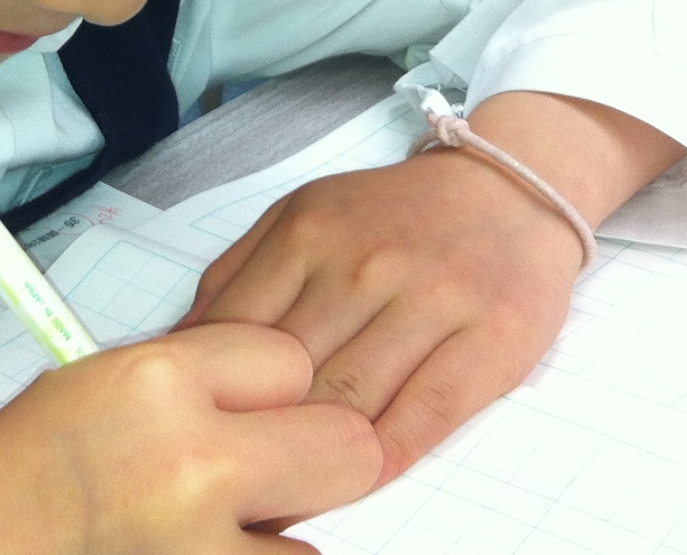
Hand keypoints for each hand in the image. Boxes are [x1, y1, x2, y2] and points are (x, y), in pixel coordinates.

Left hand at [180, 92, 682, 482]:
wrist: (511, 188)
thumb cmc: (397, 216)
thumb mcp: (305, 216)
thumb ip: (238, 275)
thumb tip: (176, 347)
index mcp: (307, 232)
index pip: (236, 334)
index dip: (208, 398)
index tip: (192, 441)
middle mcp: (365, 262)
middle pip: (290, 377)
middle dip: (254, 437)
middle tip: (228, 485)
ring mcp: (431, 298)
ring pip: (351, 403)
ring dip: (311, 461)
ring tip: (282, 497)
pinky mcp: (490, 337)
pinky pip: (425, 415)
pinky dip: (383, 457)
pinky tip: (357, 478)